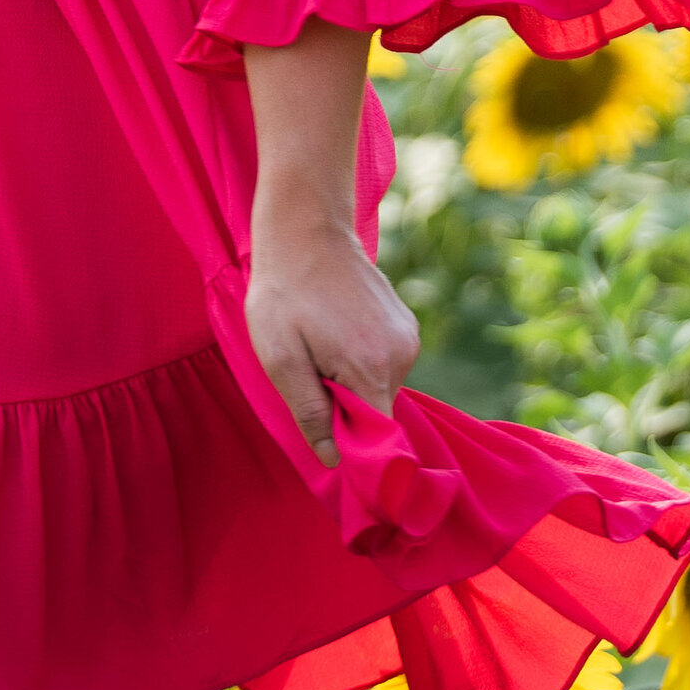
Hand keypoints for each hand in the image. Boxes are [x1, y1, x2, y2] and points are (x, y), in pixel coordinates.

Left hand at [245, 219, 421, 468]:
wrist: (305, 230)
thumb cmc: (284, 294)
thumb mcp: (281, 358)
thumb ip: (310, 411)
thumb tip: (334, 459)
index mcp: (372, 367)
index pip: (379, 436)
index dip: (352, 446)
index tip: (325, 436)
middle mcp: (402, 354)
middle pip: (376, 410)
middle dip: (344, 406)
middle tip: (309, 373)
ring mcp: (408, 336)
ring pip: (379, 386)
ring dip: (350, 381)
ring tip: (320, 345)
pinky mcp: (405, 323)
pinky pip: (384, 362)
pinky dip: (360, 360)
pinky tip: (335, 332)